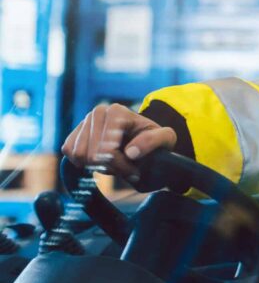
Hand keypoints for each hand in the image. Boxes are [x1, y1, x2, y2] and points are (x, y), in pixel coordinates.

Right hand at [61, 104, 175, 180]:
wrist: (141, 140)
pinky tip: (101, 161)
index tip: (135, 170)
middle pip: (92, 154)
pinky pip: (69, 155)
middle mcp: (98, 112)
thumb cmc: (154, 139)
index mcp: (117, 112)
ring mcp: (83, 123)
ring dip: (98, 166)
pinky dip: (84, 164)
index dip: (121, 166)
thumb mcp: (165, 139)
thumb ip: (153, 141)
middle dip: (110, 167)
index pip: (108, 150)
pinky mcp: (74, 134)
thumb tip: (130, 151)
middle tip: (125, 168)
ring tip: (115, 163)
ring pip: (79, 156)